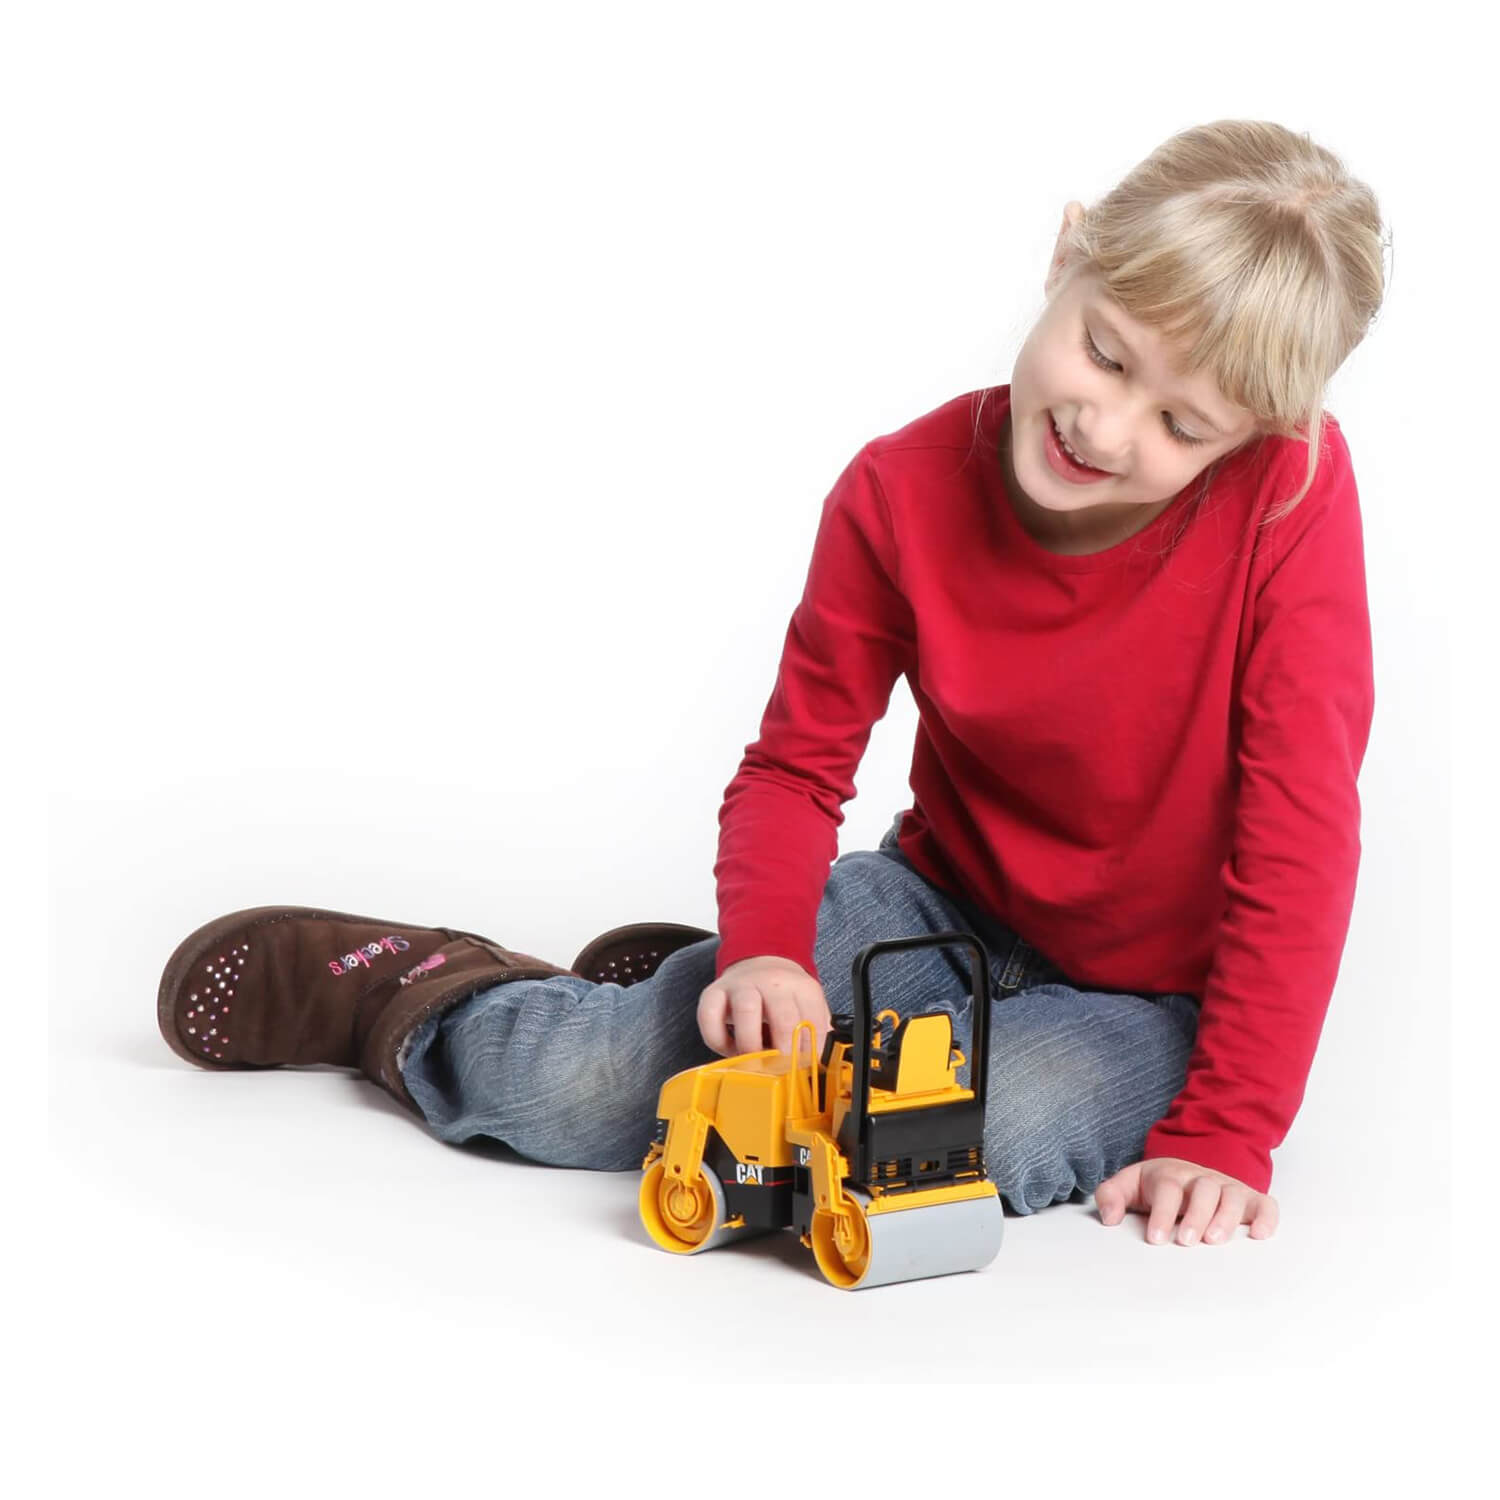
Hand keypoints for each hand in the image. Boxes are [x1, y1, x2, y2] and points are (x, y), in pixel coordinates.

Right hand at [697, 955, 830, 1057]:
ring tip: (752, 1062)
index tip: (804, 1069)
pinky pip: (710, 1017)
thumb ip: (816, 1030)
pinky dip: (717, 1040)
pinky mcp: (714, 992)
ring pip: (746, 1010)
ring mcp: (741, 985)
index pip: (812, 1020)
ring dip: (750, 1044)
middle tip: (780, 1070)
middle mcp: (771, 982)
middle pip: (782, 1016)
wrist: (758, 961)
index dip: (809, 1051)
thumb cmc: (783, 994)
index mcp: (801, 987)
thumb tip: (818, 1064)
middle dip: (783, 1051)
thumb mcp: (807, 1005)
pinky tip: (729, 1049)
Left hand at [1094, 1157, 1278, 1245]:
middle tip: (1187, 1241)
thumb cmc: (1157, 1186)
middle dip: (1197, 1215)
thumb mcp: (1128, 1185)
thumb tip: (1109, 1216)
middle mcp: (1201, 1179)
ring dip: (1227, 1217)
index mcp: (1170, 1175)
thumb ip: (1111, 1196)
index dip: (1163, 1212)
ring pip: (1234, 1195)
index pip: (1168, 1189)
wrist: (1187, 1170)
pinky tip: (1259, 1235)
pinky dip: (1266, 1217)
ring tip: (1216, 1240)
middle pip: (1204, 1189)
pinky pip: (1265, 1204)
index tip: (1156, 1238)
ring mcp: (1227, 1188)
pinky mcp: (1250, 1200)